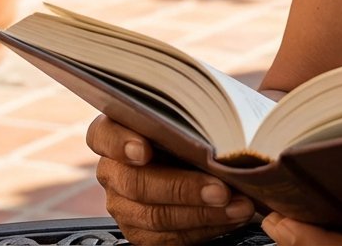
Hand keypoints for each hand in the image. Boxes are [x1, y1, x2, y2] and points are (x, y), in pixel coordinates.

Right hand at [85, 114, 254, 244]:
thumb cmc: (199, 121)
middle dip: (183, 188)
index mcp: (117, 130)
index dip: (121, 143)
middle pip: (137, 184)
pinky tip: (230, 216)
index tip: (144, 150)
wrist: (206, 147)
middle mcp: (114, 170)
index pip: (103, 135)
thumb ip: (194, 111)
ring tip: (238, 205)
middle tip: (221, 189)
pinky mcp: (141, 230)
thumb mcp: (193, 108)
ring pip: (155, 216)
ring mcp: (124, 204)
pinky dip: (204, 228)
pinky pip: (167, 237)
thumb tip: (224, 116)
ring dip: (202, 213)